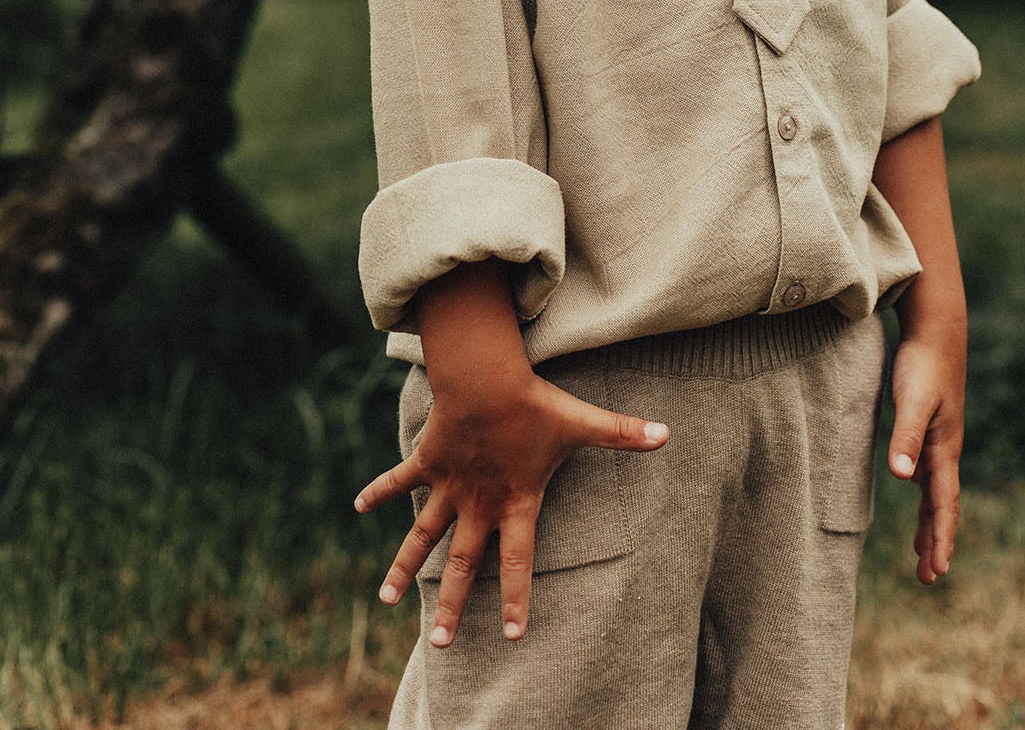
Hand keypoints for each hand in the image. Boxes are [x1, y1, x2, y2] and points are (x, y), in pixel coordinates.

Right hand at [354, 371, 666, 644]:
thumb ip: (624, 434)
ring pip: (423, 536)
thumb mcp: (582, 422)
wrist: (485, 378)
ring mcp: (449, 485)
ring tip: (386, 601)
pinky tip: (355, 507)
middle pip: (465, 565)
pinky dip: (377, 491)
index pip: (519, 562)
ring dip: (405, 567)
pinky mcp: (428, 461)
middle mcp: (478, 503)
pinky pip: (398, 480)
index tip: (514, 636)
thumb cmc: (535, 404)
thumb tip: (669, 434)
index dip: (518, 598)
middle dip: (455, 607)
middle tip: (443, 647)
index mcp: (515, 503)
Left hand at [886, 325, 964, 584]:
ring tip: (923, 552)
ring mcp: (940, 440)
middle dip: (938, 541)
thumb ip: (906, 438)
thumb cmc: (922, 365)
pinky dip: (925, 494)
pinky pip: (929, 472)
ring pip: (937, 492)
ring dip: (931, 523)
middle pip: (943, 506)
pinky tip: (916, 491)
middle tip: (930, 577)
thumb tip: (903, 478)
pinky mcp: (930, 426)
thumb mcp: (912, 401)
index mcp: (943, 450)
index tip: (937, 571)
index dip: (940, 538)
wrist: (937, 331)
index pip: (943, 505)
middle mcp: (945, 450)